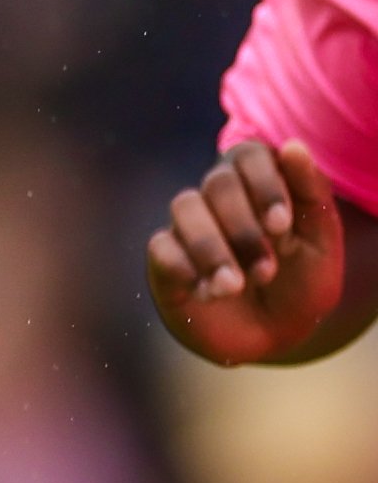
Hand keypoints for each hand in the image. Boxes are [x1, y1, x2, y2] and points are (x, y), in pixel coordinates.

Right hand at [149, 140, 347, 365]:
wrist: (275, 337)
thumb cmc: (301, 284)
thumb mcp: (321, 241)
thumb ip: (312, 192)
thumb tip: (292, 146)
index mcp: (258, 183)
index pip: (249, 155)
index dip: (264, 185)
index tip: (281, 226)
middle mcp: (219, 198)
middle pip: (218, 182)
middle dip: (244, 228)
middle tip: (266, 271)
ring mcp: (188, 227)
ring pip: (185, 207)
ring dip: (212, 248)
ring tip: (234, 287)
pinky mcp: (164, 261)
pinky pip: (160, 247)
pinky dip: (184, 267)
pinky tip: (208, 292)